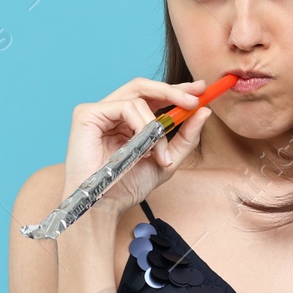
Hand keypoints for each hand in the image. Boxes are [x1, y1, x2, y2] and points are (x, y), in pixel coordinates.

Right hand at [61, 78, 212, 222]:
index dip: (176, 91)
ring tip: (161, 153)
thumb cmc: (127, 187)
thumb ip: (185, 138)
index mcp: (126, 121)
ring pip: (138, 97)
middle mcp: (111, 113)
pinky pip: (125, 107)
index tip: (201, 91)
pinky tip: (143, 146)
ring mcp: (98, 112)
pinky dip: (141, 125)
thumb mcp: (167, 162)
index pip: (152, 96)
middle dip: (172, 90)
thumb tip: (205, 111)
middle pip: (143, 86)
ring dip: (157, 125)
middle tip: (193, 100)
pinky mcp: (87, 114)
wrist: (104, 205)